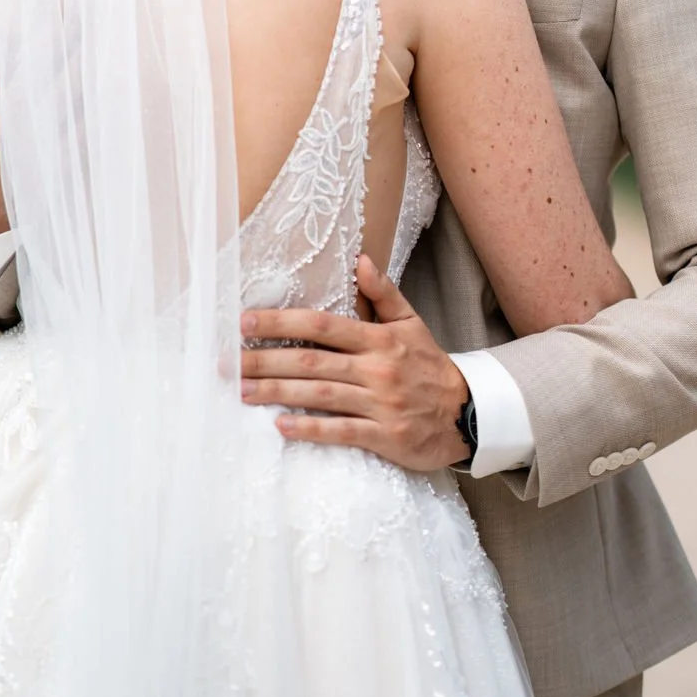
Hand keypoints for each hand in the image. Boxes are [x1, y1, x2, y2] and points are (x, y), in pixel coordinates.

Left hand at [240, 255, 470, 471]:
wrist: (469, 413)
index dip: (281, 322)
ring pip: (319, 396)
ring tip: (241, 391)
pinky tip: (280, 427)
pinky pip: (342, 433)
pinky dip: (310, 430)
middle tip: (227, 362)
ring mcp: (380, 404)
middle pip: (311, 361)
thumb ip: (382, 293)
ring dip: (277, 392)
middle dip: (265, 360)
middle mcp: (376, 369)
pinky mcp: (386, 437)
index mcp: (378, 339)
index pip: (322, 324)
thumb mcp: (411, 323)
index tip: (244, 322)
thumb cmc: (430, 366)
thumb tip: (360, 259)